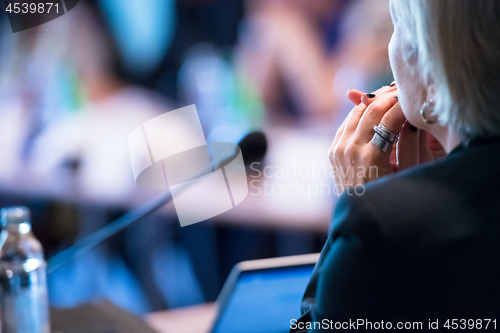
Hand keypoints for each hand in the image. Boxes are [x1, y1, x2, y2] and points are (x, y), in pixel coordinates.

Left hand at [329, 85, 444, 191]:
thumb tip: (413, 117)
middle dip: (389, 97)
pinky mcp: (333, 151)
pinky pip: (347, 123)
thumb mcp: (408, 174)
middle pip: (371, 109)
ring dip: (374, 102)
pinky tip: (375, 112)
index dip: (405, 104)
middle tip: (405, 90)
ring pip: (356, 112)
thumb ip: (411, 144)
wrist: (360, 221)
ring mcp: (338, 150)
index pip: (390, 117)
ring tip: (392, 97)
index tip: (417, 97)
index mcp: (370, 157)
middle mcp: (350, 150)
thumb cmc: (390, 198)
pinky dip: (360, 114)